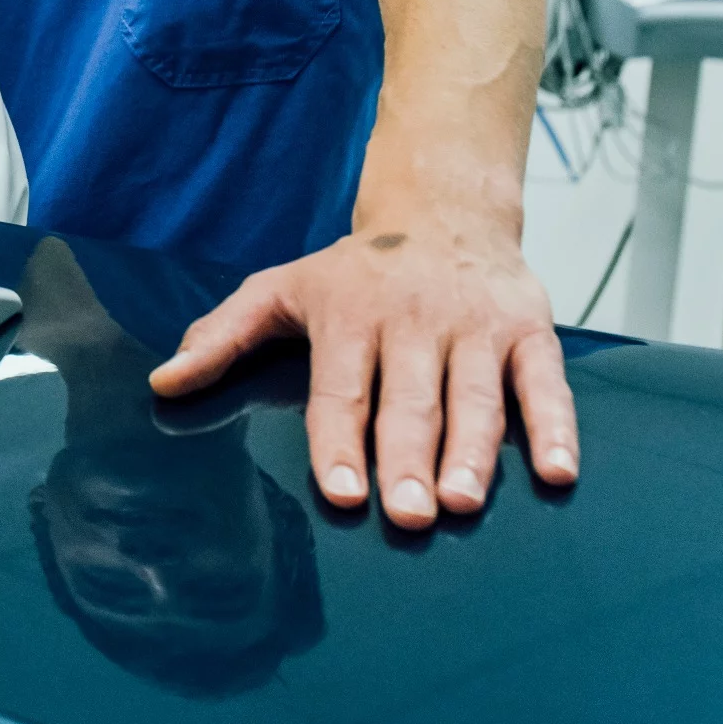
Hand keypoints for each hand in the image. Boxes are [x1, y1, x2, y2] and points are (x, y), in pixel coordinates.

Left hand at [147, 221, 577, 529]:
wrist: (443, 208)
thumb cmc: (355, 270)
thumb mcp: (281, 288)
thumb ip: (223, 336)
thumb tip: (163, 382)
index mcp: (349, 314)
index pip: (341, 390)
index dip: (340, 442)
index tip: (342, 492)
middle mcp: (414, 320)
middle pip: (410, 401)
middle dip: (409, 459)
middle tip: (410, 515)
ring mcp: (476, 326)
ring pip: (476, 398)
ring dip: (475, 453)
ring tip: (463, 503)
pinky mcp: (530, 329)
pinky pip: (546, 383)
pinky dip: (556, 426)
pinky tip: (558, 472)